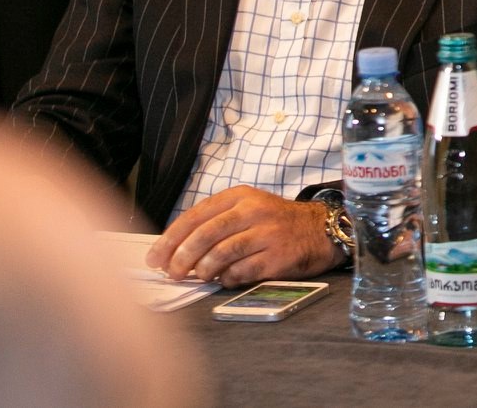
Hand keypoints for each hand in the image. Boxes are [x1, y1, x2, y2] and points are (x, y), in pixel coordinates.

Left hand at [146, 186, 344, 285]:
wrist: (322, 230)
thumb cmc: (276, 223)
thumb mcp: (247, 210)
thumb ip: (214, 223)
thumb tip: (173, 251)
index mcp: (240, 196)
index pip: (196, 216)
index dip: (170, 239)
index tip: (154, 258)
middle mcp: (254, 211)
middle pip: (206, 235)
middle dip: (181, 258)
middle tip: (171, 274)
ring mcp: (268, 234)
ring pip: (220, 254)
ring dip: (202, 270)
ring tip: (198, 277)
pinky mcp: (278, 257)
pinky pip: (241, 272)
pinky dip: (226, 279)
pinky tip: (225, 279)